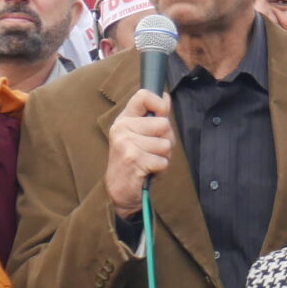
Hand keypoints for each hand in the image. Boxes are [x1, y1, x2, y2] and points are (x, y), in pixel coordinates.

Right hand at [105, 88, 174, 220]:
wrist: (119, 191)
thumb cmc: (134, 162)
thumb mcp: (140, 136)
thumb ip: (153, 117)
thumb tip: (165, 97)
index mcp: (124, 120)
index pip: (143, 96)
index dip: (160, 104)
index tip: (161, 115)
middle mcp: (122, 128)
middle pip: (163, 123)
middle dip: (166, 140)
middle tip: (152, 151)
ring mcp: (126, 143)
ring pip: (165, 144)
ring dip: (163, 157)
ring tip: (149, 162)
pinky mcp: (133, 159)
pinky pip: (163, 161)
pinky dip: (160, 169)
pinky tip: (147, 171)